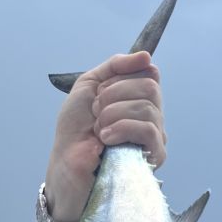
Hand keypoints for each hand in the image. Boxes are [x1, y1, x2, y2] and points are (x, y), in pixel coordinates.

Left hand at [44, 50, 165, 221]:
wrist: (66, 164)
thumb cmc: (75, 131)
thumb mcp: (89, 86)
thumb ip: (115, 66)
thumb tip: (147, 56)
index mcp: (138, 99)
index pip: (149, 74)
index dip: (121, 78)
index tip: (100, 93)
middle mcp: (151, 116)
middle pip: (150, 87)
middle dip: (114, 95)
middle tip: (96, 114)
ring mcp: (154, 137)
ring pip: (148, 108)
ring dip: (113, 114)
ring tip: (98, 130)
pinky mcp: (153, 157)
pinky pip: (149, 130)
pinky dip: (123, 128)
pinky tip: (106, 138)